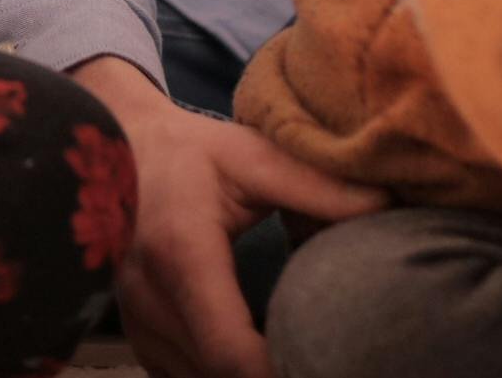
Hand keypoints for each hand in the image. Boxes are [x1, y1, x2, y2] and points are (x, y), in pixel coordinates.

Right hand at [71, 55, 382, 377]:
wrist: (116, 147)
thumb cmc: (188, 151)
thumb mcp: (251, 155)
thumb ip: (316, 185)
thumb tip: (386, 204)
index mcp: (183, 254)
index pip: (229, 350)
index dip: (277, 372)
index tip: (323, 363)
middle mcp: (149, 297)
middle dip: (270, 377)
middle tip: (321, 361)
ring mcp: (135, 320)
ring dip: (242, 377)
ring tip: (296, 358)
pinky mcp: (134, 332)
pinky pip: (177, 376)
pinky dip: (215, 375)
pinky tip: (253, 360)